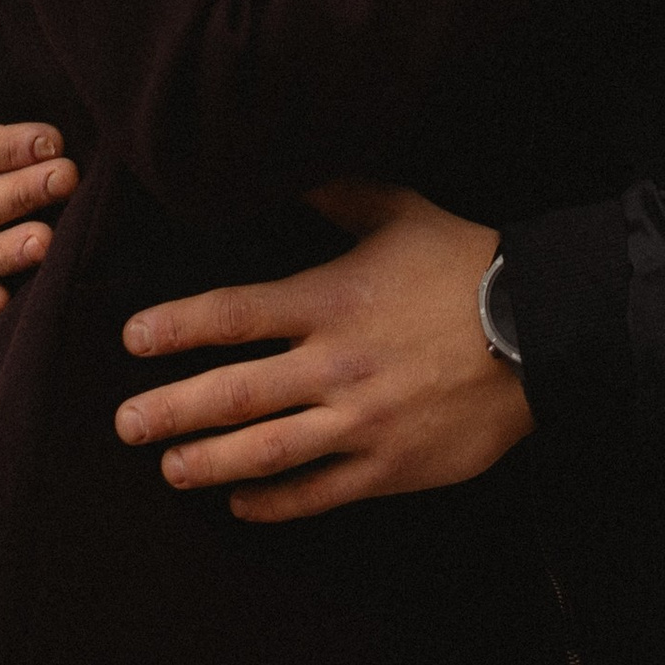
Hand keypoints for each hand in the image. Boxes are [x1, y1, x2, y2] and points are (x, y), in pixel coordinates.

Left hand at [112, 182, 531, 520]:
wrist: (540, 330)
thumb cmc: (463, 263)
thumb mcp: (397, 212)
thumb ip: (333, 191)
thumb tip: (279, 160)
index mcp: (330, 300)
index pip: (233, 315)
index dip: (177, 328)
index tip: (132, 340)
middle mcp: (336, 365)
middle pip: (234, 394)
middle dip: (172, 411)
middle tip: (124, 425)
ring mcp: (362, 421)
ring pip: (268, 453)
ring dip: (209, 463)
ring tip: (169, 469)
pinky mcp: (391, 466)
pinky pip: (320, 493)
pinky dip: (275, 503)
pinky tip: (240, 504)